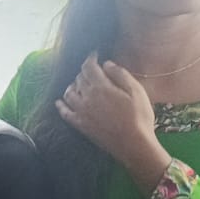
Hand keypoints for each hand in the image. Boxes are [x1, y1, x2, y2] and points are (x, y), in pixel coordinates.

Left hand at [55, 56, 170, 193]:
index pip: (89, 67)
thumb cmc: (139, 116)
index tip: (94, 54)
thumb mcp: (136, 91)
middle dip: (84, 72)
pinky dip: (60, 105)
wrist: (133, 144)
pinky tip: (60, 102)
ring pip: (69, 93)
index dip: (90, 58)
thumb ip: (120, 74)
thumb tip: (106, 64)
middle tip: (92, 70)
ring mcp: (81, 112)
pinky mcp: (80, 125)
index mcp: (101, 87)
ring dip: (73, 85)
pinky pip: (64, 113)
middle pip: (79, 79)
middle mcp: (87, 98)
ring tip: (79, 84)